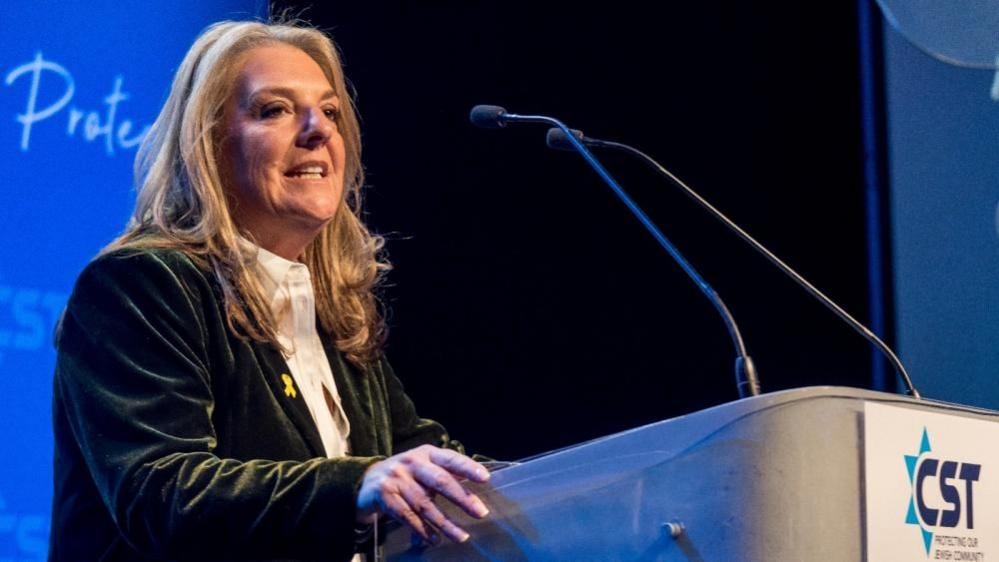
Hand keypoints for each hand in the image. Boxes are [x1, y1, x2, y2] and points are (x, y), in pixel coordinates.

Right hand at [356, 445, 490, 542]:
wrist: (367, 482)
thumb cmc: (406, 475)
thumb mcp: (424, 467)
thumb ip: (446, 472)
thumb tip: (476, 479)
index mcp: (426, 454)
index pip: (450, 459)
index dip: (467, 468)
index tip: (485, 478)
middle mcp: (412, 463)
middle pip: (440, 481)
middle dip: (462, 498)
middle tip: (481, 512)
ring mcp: (397, 479)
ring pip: (425, 504)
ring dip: (445, 523)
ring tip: (462, 536)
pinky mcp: (386, 497)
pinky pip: (408, 516)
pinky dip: (423, 530)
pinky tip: (435, 539)